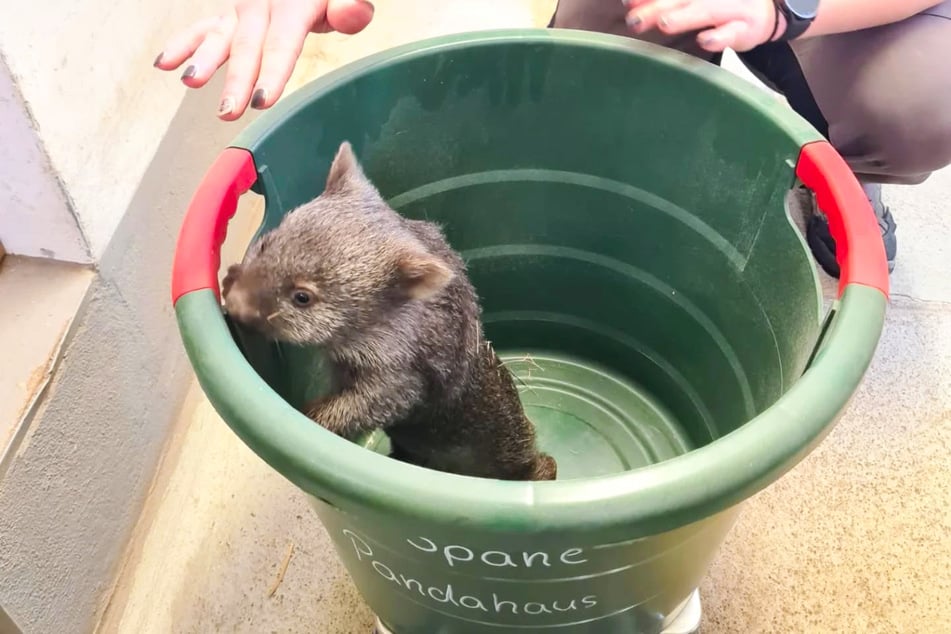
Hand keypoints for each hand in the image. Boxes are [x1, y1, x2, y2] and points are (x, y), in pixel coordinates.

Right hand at [154, 0, 374, 120]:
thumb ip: (350, 5)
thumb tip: (352, 11)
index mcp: (295, 3)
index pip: (283, 42)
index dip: (272, 72)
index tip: (261, 101)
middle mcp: (264, 4)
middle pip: (249, 45)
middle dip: (237, 80)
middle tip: (228, 112)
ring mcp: (244, 9)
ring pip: (222, 36)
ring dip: (203, 59)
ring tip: (189, 82)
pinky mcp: (233, 15)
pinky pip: (206, 28)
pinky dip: (184, 43)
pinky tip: (164, 65)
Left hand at [624, 0, 784, 52]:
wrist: (763, 13)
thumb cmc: (719, 6)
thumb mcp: (691, 0)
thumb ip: (665, 2)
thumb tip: (630, 3)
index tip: (627, 2)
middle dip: (657, 7)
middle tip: (633, 19)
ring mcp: (733, 6)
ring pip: (706, 11)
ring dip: (684, 17)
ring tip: (664, 23)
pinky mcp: (747, 28)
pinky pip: (732, 33)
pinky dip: (718, 37)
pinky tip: (704, 41)